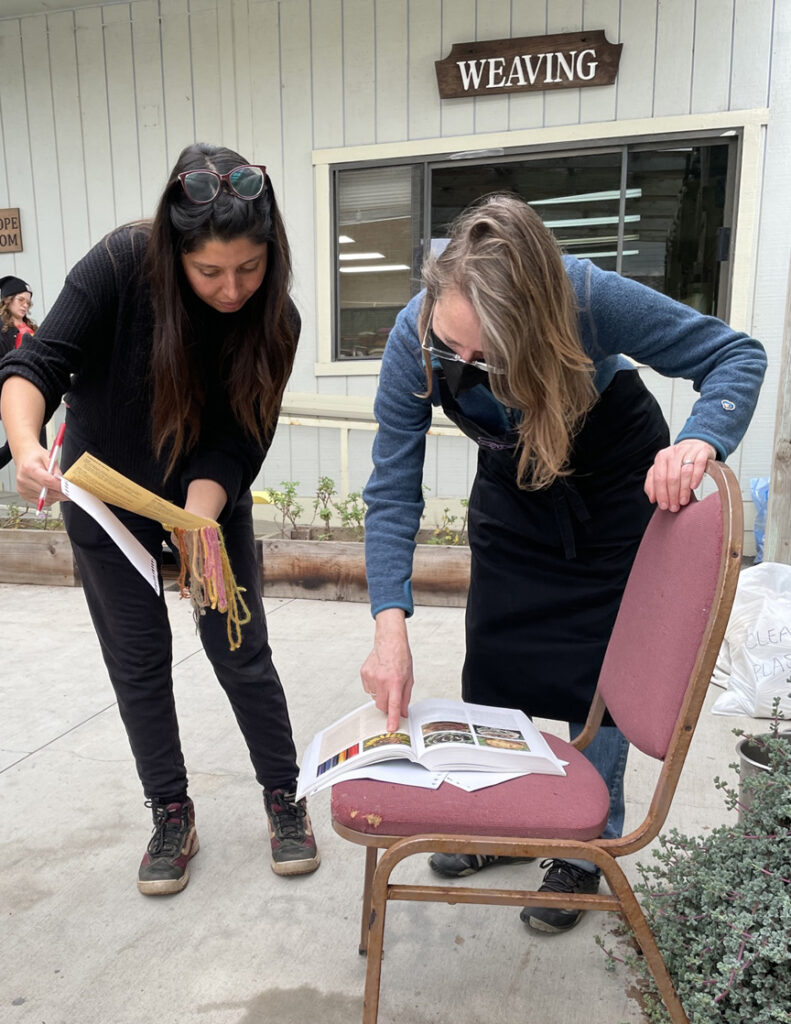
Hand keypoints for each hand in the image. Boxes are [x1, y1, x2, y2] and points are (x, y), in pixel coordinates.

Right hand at [14, 440, 64, 507]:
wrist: (25, 458)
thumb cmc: (36, 457)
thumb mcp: (49, 457)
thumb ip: (56, 470)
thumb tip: (63, 482)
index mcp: (29, 468)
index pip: (47, 481)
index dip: (60, 486)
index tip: (70, 488)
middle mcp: (24, 480)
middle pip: (47, 492)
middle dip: (61, 493)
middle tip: (70, 491)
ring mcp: (23, 489)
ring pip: (46, 499)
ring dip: (57, 496)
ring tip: (60, 489)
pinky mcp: (24, 495)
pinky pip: (43, 501)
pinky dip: (51, 498)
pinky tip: (52, 491)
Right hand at [361, 608, 413, 731]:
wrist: (390, 641)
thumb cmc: (401, 658)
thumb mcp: (409, 678)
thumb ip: (405, 697)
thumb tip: (403, 713)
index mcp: (395, 681)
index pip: (393, 705)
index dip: (392, 718)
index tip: (390, 728)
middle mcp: (382, 680)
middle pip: (382, 705)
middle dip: (387, 706)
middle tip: (391, 697)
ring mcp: (371, 676)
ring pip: (374, 698)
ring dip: (380, 695)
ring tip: (386, 681)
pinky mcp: (364, 673)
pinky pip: (368, 689)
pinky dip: (374, 687)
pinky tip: (379, 676)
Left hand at [644, 440, 716, 511]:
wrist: (696, 445)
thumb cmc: (678, 461)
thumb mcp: (663, 469)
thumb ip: (653, 482)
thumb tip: (652, 498)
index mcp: (661, 457)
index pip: (659, 478)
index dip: (661, 494)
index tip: (664, 505)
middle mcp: (673, 453)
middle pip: (671, 477)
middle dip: (672, 495)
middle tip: (674, 507)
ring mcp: (688, 451)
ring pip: (685, 472)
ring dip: (683, 490)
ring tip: (683, 501)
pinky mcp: (702, 452)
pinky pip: (699, 465)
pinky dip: (696, 477)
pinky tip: (693, 487)